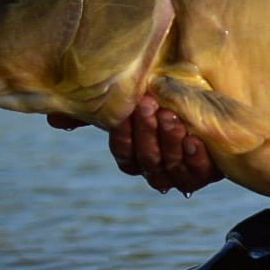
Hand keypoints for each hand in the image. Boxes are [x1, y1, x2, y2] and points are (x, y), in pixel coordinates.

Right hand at [47, 95, 221, 195]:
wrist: (217, 99)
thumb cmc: (168, 97)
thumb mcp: (137, 96)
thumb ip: (101, 107)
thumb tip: (53, 119)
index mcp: (137, 155)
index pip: (124, 155)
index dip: (123, 137)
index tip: (125, 112)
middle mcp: (157, 168)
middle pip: (146, 160)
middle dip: (146, 133)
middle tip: (149, 105)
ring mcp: (182, 172)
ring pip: (169, 167)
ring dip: (168, 142)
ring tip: (172, 117)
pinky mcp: (206, 172)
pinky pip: (196, 173)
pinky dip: (193, 157)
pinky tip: (193, 139)